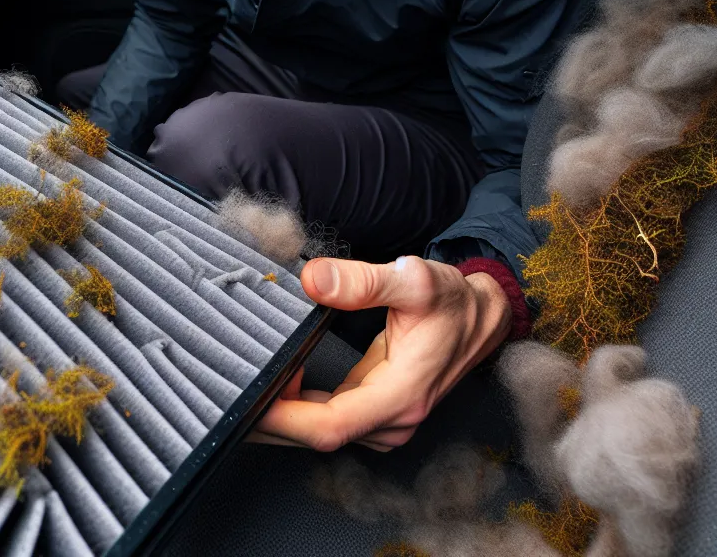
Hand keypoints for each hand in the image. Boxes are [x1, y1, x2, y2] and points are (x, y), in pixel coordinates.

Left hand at [251, 255, 512, 451]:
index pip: (328, 427)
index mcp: (402, 396)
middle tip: (231, 385)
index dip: (283, 418)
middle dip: (272, 417)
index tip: (247, 398)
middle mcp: (394, 421)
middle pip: (317, 436)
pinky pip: (329, 418)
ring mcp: (387, 422)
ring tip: (251, 376)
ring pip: (320, 431)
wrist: (485, 317)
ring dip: (284, 410)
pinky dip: (301, 403)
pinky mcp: (379, 414)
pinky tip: (283, 375)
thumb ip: (362, 280)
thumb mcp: (413, 279)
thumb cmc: (454, 302)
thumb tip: (311, 279)